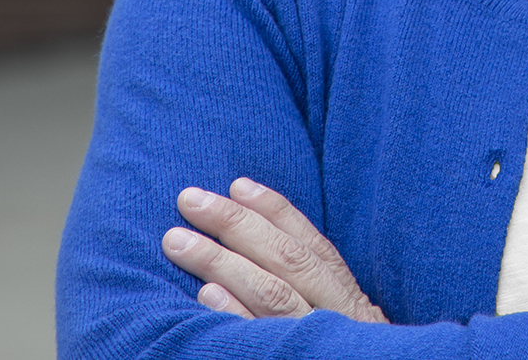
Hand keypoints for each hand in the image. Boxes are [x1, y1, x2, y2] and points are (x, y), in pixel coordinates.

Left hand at [161, 177, 387, 322]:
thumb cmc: (345, 355)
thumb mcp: (343, 321)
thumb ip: (315, 290)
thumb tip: (259, 240)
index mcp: (349, 299)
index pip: (312, 245)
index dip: (275, 211)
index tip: (237, 184)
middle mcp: (338, 317)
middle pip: (287, 262)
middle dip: (236, 225)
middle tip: (189, 200)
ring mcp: (315, 344)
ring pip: (272, 296)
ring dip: (222, 263)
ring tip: (178, 241)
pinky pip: (261, 342)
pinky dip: (235, 316)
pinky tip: (204, 297)